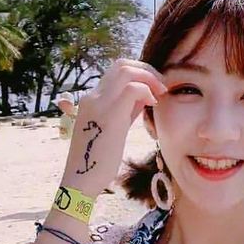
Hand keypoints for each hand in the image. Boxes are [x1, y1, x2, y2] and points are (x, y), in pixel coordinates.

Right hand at [59, 59, 167, 197]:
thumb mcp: (114, 128)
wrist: (81, 179)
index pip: (116, 71)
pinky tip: (153, 104)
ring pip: (126, 69)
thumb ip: (126, 110)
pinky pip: (132, 88)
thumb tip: (144, 96)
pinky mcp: (109, 114)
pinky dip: (147, 90)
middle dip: (147, 70)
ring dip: (149, 77)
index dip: (139, 73)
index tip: (154, 88)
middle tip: (161, 86)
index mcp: (92, 99)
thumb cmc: (98, 159)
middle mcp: (92, 96)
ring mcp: (98, 103)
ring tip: (160, 93)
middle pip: (121, 64)